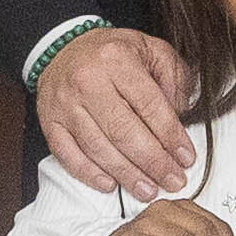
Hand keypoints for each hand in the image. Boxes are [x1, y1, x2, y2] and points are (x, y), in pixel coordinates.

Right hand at [32, 27, 195, 200]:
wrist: (64, 46)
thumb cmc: (112, 53)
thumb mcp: (150, 48)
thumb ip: (173, 76)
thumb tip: (182, 114)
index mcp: (116, 58)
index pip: (149, 104)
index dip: (170, 136)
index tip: (185, 158)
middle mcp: (87, 80)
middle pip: (123, 131)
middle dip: (152, 162)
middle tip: (172, 180)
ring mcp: (65, 103)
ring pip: (97, 147)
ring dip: (126, 174)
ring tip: (148, 189)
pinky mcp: (49, 121)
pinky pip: (67, 154)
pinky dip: (88, 173)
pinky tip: (110, 184)